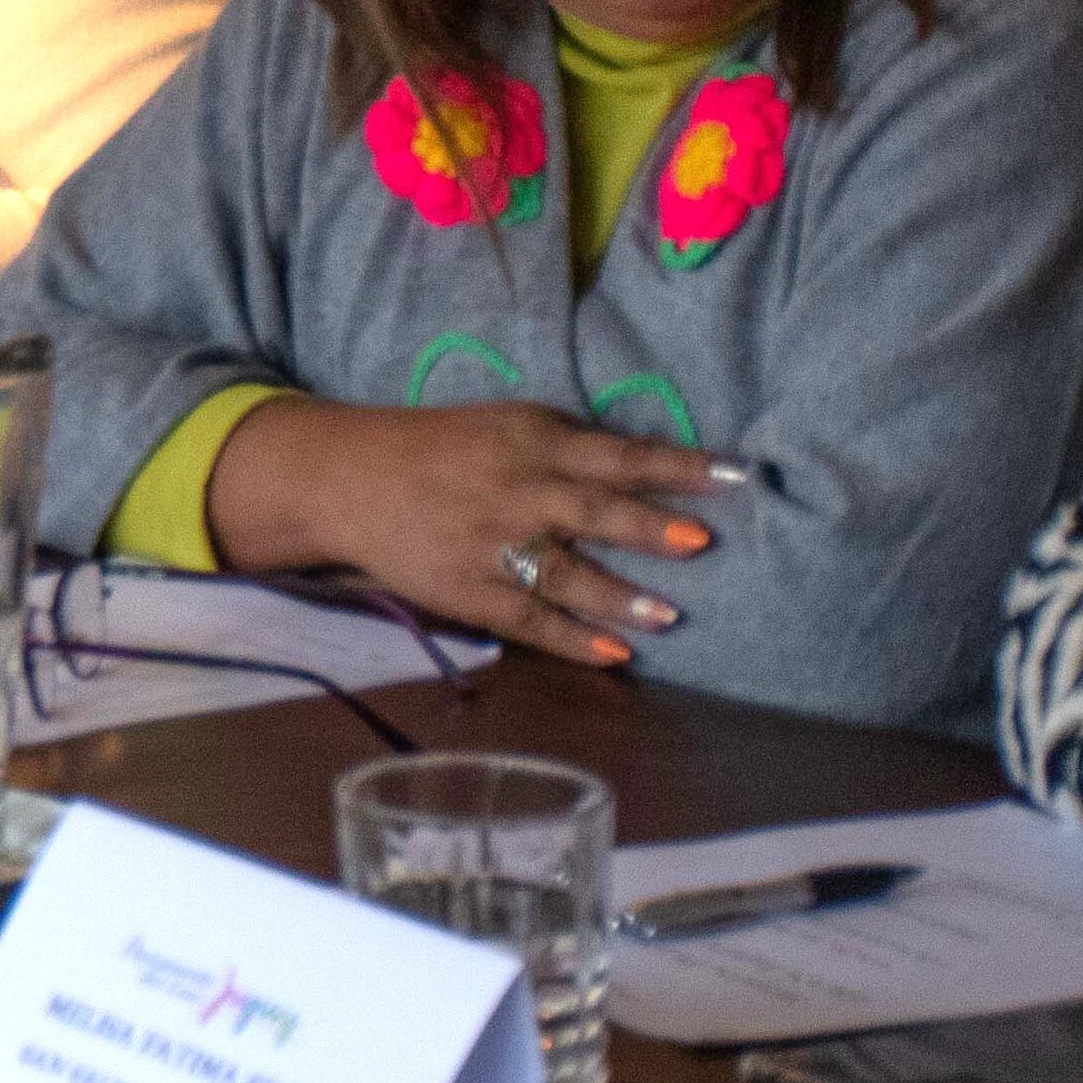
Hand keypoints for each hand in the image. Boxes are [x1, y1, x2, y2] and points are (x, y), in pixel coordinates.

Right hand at [202, 396, 727, 666]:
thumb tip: (656, 471)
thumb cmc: (443, 449)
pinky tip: (614, 656)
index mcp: (532, 441)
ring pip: (563, 573)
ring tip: (668, 616)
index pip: (619, 453)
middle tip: (699, 543)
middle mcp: (515, 490)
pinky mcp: (466, 589)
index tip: (736, 477)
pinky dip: (570, 639)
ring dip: (617, 595)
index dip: (679, 467)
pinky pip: (526, 619)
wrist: (346, 478)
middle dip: (645, 526)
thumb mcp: (507, 427)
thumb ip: (573, 448)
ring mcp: (489, 544)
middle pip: (592, 510)